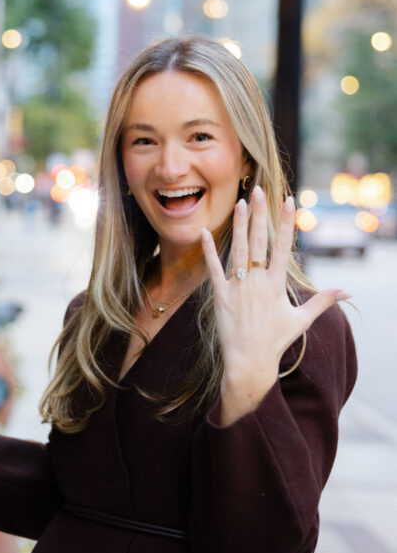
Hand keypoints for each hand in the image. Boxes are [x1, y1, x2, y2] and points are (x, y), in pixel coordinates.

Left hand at [201, 185, 349, 424]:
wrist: (249, 362)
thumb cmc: (276, 340)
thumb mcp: (301, 320)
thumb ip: (322, 301)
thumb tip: (347, 292)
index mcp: (277, 285)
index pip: (283, 247)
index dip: (286, 223)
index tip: (289, 201)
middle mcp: (257, 282)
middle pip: (259, 241)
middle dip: (260, 214)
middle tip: (259, 190)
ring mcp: (237, 287)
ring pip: (238, 250)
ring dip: (239, 225)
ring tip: (240, 202)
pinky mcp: (220, 295)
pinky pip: (213, 269)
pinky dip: (209, 251)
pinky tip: (205, 232)